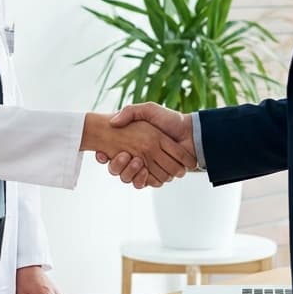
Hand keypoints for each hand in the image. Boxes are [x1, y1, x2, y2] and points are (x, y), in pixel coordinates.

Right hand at [81, 112, 195, 184]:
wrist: (190, 132)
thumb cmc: (170, 119)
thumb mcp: (148, 110)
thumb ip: (129, 112)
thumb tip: (113, 122)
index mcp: (132, 143)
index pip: (110, 154)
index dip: (102, 157)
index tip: (102, 153)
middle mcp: (137, 157)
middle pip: (117, 170)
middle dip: (117, 166)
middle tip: (125, 156)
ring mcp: (147, 168)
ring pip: (129, 179)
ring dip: (130, 172)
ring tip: (137, 162)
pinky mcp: (158, 176)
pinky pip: (145, 184)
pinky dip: (143, 179)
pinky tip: (144, 170)